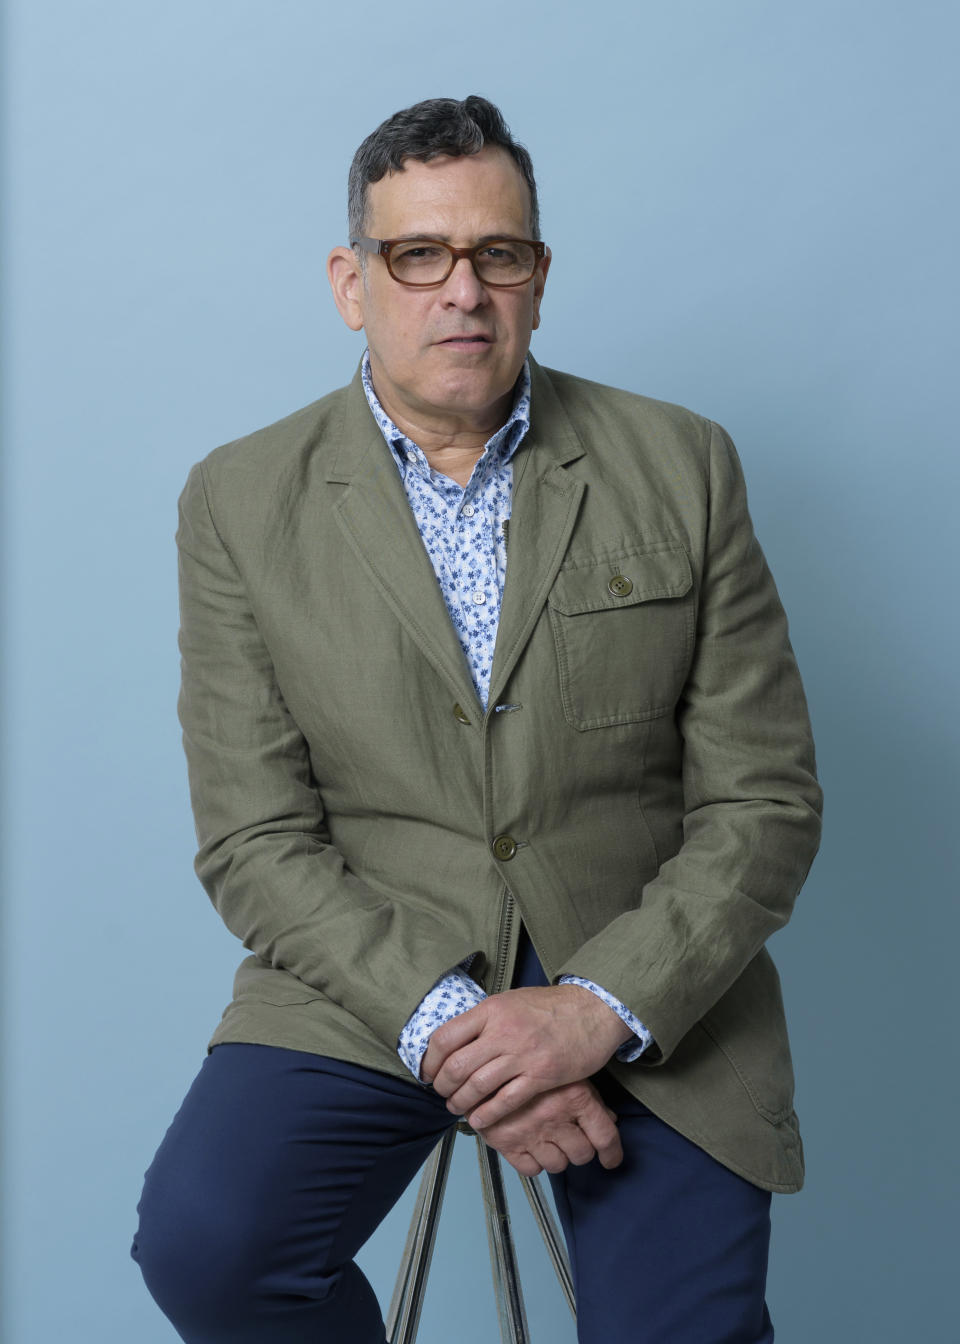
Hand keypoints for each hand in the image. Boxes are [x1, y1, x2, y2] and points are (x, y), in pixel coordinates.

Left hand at [421, 984, 632, 1129]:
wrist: (591, 1010)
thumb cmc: (550, 1006)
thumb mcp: (511, 1001)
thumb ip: (485, 1020)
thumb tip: (457, 1040)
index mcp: (491, 1010)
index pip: (445, 1038)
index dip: (430, 1061)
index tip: (429, 1072)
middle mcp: (502, 1031)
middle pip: (457, 1067)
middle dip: (443, 1086)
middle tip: (443, 1094)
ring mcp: (522, 1054)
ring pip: (477, 1086)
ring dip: (461, 1102)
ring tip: (458, 1108)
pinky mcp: (541, 1075)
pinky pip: (505, 1101)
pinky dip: (487, 1114)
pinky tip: (479, 1119)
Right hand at [470, 1078, 622, 1176]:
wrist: (484, 1061)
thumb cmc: (530, 1064)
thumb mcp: (566, 1072)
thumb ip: (590, 1098)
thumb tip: (610, 1120)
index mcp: (575, 1096)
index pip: (604, 1137)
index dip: (612, 1153)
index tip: (611, 1160)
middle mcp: (554, 1116)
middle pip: (582, 1154)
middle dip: (580, 1149)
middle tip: (572, 1138)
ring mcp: (530, 1132)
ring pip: (558, 1165)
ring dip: (558, 1156)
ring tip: (550, 1140)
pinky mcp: (507, 1143)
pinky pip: (531, 1169)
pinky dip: (534, 1162)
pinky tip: (532, 1146)